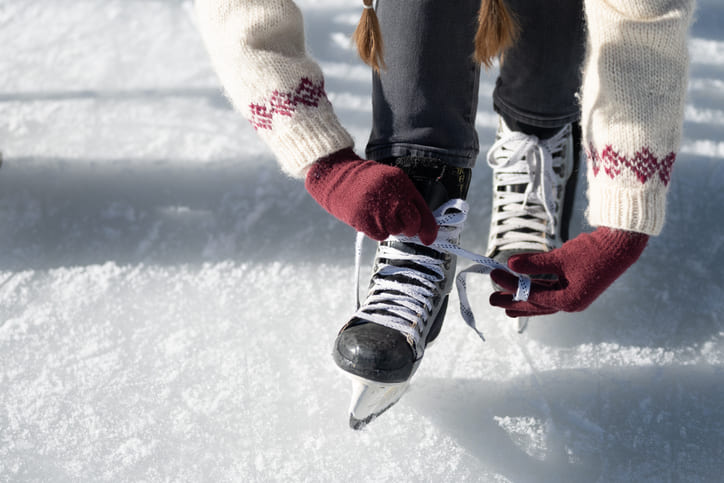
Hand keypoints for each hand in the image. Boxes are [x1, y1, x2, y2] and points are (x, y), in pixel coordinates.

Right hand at [305, 148, 437, 243]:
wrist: (336, 175)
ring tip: (377, 214)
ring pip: (395, 232)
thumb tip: (421, 225)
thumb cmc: (364, 181)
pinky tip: (369, 218)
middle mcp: (393, 197)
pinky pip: (380, 236)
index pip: (423, 211)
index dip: (428, 229)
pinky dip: (376, 231)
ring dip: (388, 227)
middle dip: (407, 228)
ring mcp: (378, 209)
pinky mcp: (364, 220)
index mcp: (402, 184)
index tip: (429, 239)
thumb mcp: (389, 180)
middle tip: (396, 221)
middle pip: (411, 225)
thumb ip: (406, 198)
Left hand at [489, 227, 648, 316]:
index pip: (533, 296)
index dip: (512, 287)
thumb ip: (534, 262)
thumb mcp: (560, 257)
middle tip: (492, 301)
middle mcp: (571, 302)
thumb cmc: (593, 252)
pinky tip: (524, 286)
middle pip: (536, 305)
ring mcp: (574, 295)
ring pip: (542, 298)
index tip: (495, 276)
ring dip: (524, 296)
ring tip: (503, 297)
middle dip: (514, 302)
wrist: (621, 246)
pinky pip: (550, 290)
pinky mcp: (575, 286)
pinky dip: (536, 287)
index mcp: (569, 300)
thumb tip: (510, 264)